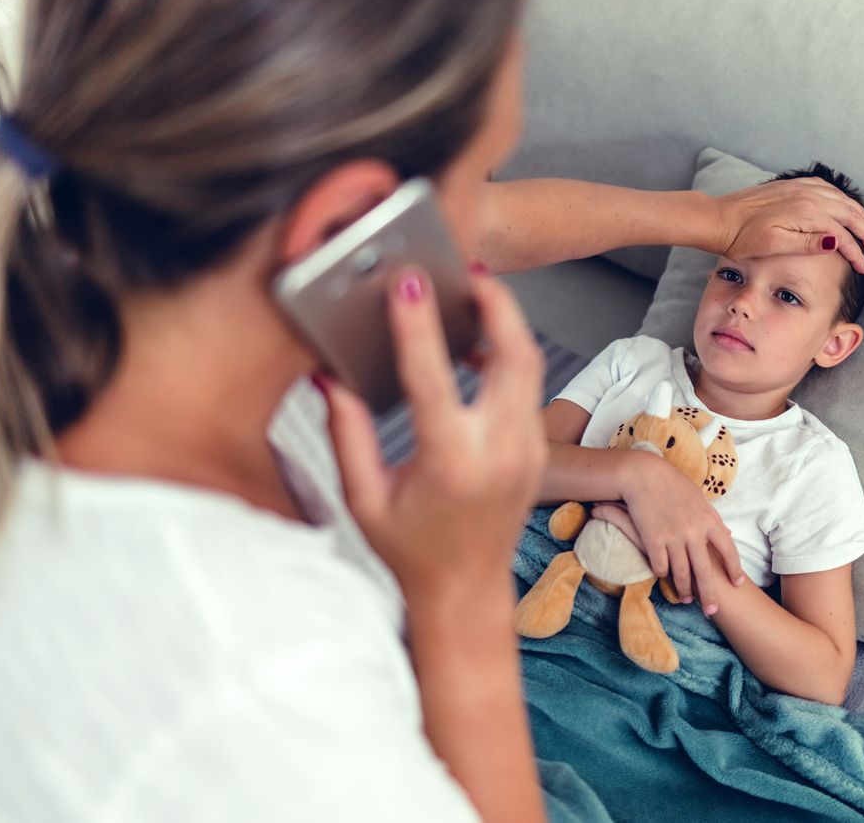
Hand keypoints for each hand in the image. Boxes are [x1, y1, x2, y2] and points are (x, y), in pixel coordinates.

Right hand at [317, 267, 546, 603]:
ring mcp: (527, 450)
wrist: (466, 591)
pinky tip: (479, 345)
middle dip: (497, 303)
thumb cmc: (410, 550)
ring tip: (474, 294)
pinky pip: (528, 387)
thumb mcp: (362, 497)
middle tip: (466, 271)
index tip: (408, 284)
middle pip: (515, 354)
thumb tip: (328, 374)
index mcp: (451, 464)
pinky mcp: (535, 449)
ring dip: (507, 323)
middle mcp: (499, 452)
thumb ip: (345, 433)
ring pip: (531, 365)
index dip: (418, 326)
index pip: (435, 379)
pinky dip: (509, 355)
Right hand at [613, 456, 744, 614]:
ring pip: (682, 573)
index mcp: (708, 520)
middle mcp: (694, 531)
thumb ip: (713, 518)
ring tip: (686, 600)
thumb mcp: (698, 498)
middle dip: (710, 594)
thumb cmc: (671, 483)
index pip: (728, 550)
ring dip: (684, 590)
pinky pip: (660, 566)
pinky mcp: (653, 540)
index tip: (737, 583)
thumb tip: (727, 534)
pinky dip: (662, 573)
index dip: (734, 569)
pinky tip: (663, 577)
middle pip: (705, 571)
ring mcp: (673, 537)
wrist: (643, 474)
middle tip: (712, 611)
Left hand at [712, 177, 863, 273]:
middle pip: (848, 213)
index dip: (856, 252)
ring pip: (840, 198)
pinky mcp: (791, 186)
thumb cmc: (742, 238)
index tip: (863, 268)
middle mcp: (807, 195)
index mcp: (806, 212)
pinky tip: (842, 205)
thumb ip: (808, 243)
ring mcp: (799, 187)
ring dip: (856, 214)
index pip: (842, 234)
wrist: (718, 218)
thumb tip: (837, 242)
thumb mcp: (775, 245)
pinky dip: (840, 198)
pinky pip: (826, 188)